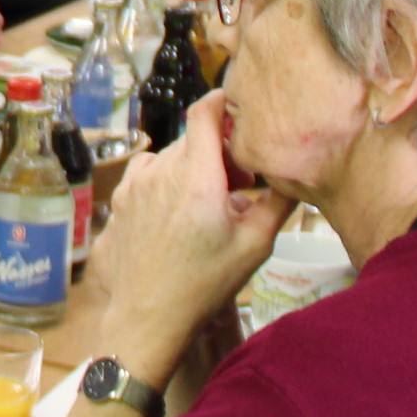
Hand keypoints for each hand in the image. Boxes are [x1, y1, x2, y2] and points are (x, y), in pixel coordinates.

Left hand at [86, 93, 289, 378]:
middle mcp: (162, 171)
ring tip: (210, 200)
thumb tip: (295, 173)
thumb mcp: (256, 245)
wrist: (149, 314)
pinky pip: (150, 171)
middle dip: (219, 150)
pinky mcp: (122, 197)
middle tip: (240, 183)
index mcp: (196, 177)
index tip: (239, 109)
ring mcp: (136, 183)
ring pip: (172, 155)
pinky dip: (168, 178)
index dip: (223, 101)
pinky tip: (180, 208)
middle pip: (194, 138)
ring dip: (193, 165)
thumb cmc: (204, 282)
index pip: (204, 112)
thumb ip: (279, 202)